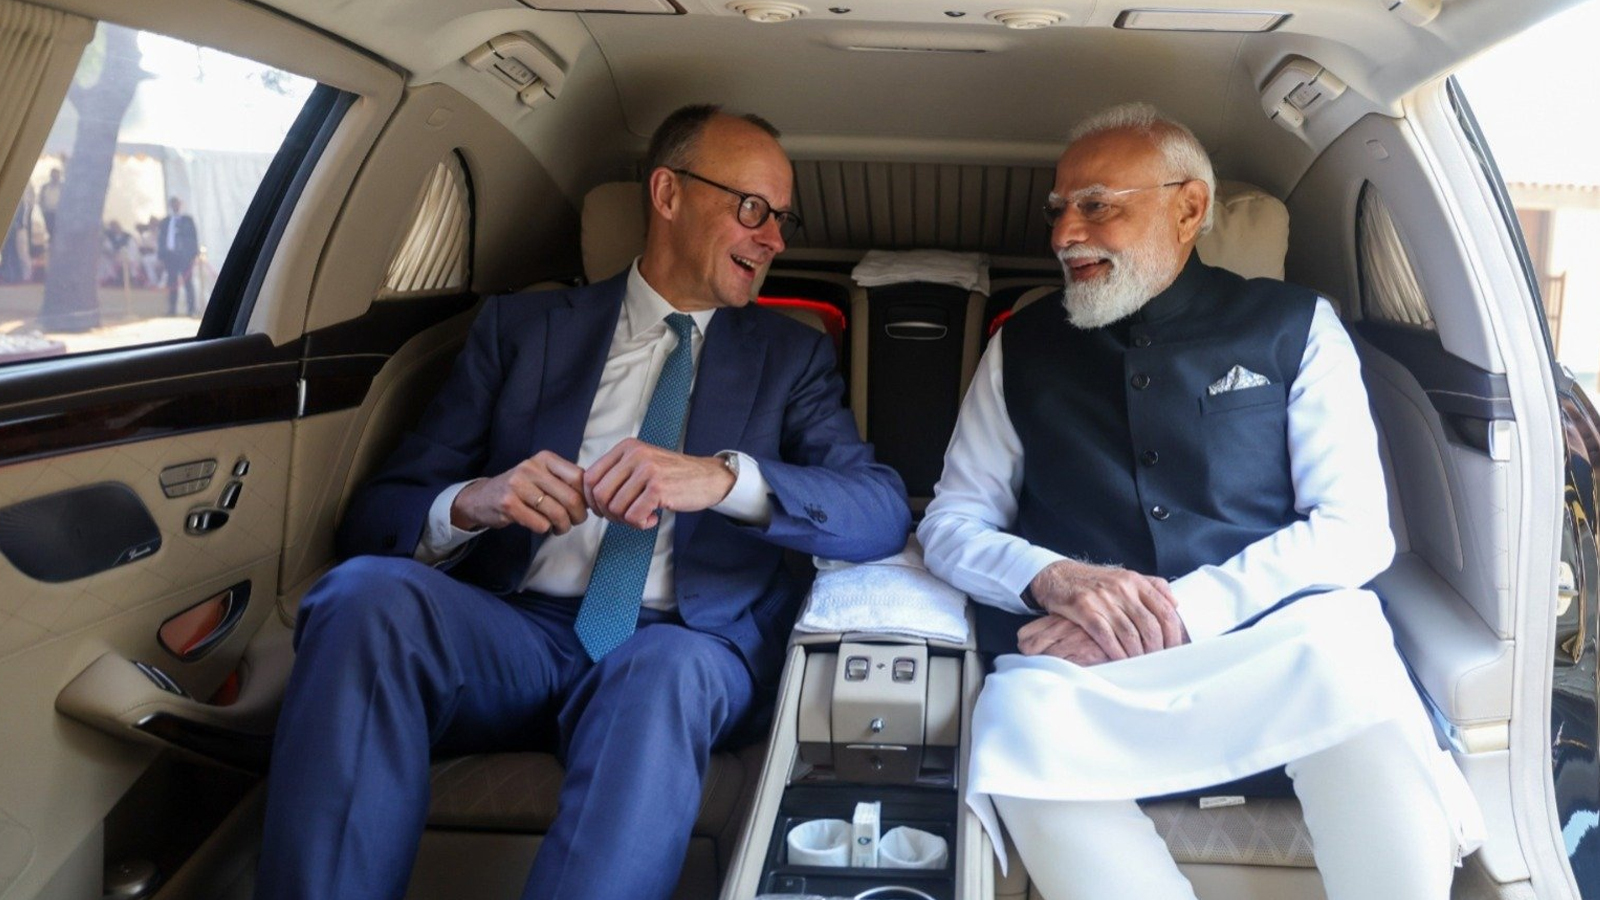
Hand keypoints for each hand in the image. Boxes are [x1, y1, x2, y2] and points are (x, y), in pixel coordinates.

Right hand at [450, 451, 587, 534]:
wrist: (482, 497)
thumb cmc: (521, 488)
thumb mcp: (542, 475)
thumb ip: (565, 481)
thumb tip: (593, 498)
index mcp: (545, 458)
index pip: (579, 477)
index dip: (587, 497)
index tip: (587, 508)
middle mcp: (531, 468)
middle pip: (571, 498)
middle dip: (578, 517)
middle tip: (575, 522)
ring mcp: (518, 485)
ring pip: (557, 513)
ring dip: (563, 526)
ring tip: (559, 527)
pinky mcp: (509, 504)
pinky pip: (541, 524)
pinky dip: (546, 529)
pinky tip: (541, 526)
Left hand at [583, 438, 735, 528]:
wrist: (709, 478)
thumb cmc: (674, 476)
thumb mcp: (642, 463)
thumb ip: (617, 473)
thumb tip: (589, 496)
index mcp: (627, 447)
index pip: (589, 477)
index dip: (592, 500)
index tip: (605, 510)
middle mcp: (635, 455)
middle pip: (599, 494)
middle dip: (608, 514)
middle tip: (626, 517)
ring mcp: (647, 470)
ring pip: (615, 508)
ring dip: (626, 521)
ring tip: (643, 517)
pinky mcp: (658, 488)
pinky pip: (633, 516)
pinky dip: (640, 524)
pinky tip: (653, 519)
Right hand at [1026, 560, 1185, 660]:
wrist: (1058, 576)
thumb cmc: (1095, 581)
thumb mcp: (1125, 577)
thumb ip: (1152, 587)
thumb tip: (1175, 604)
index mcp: (1136, 581)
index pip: (1165, 611)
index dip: (1173, 634)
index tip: (1174, 649)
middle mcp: (1122, 588)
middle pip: (1150, 625)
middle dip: (1157, 649)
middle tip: (1158, 662)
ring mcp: (1103, 599)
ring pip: (1130, 634)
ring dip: (1137, 654)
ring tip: (1140, 665)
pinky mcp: (1084, 609)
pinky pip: (1106, 636)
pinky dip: (1116, 653)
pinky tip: (1120, 661)